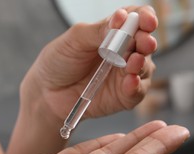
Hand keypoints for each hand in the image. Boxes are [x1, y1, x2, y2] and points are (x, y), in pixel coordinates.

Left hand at [20, 6, 157, 123]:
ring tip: (133, 63)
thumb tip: (121, 18)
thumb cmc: (59, 62)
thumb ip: (99, 31)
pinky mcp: (124, 96)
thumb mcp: (75, 40)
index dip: (144, 18)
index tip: (146, 21)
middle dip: (147, 41)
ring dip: (142, 64)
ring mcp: (125, 75)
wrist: (46, 92)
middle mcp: (124, 52)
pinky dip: (136, 86)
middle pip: (145, 43)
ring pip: (146, 67)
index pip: (136, 20)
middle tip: (144, 43)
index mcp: (113, 33)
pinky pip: (137, 92)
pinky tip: (130, 81)